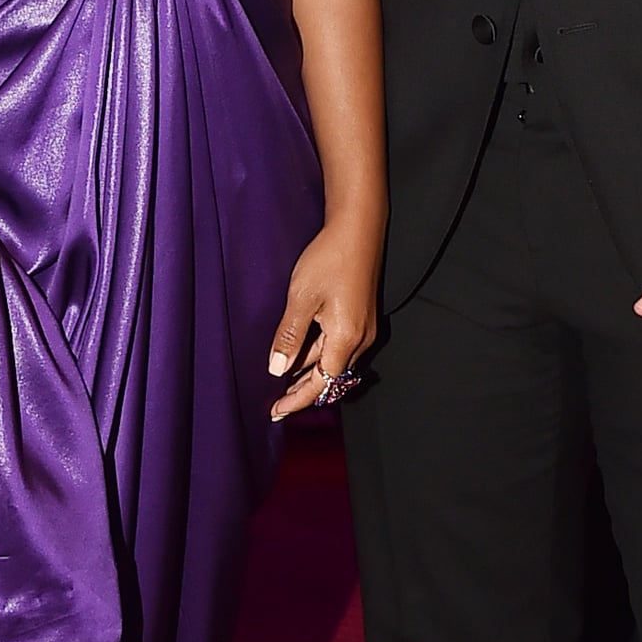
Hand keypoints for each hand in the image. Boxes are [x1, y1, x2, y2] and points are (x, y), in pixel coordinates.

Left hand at [268, 216, 381, 419]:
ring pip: (335, 361)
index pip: (322, 383)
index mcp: (345, 338)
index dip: (298, 400)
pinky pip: (340, 347)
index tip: (277, 412)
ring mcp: (364, 328)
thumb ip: (290, 336)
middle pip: (331, 377)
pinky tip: (303, 353)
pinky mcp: (363, 317)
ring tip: (285, 381)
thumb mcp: (301, 298)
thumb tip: (277, 369)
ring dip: (311, 373)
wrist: (358, 229)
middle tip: (277, 404)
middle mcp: (360, 339)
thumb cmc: (329, 259)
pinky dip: (320, 356)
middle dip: (304, 391)